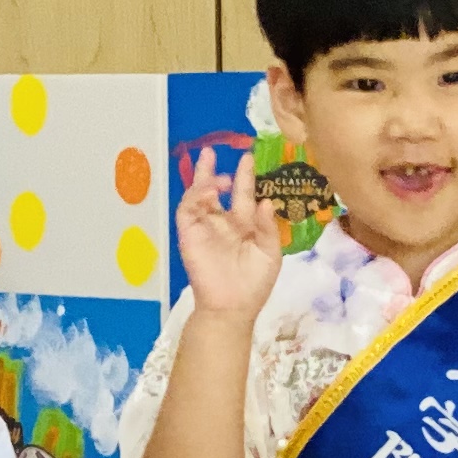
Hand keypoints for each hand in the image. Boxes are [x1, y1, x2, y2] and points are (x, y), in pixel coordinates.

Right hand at [173, 144, 291, 319]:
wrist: (233, 306)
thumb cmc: (254, 283)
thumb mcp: (270, 253)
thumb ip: (268, 227)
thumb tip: (266, 202)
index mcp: (242, 225)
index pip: (241, 195)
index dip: (244, 177)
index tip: (247, 157)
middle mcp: (220, 222)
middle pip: (212, 189)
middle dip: (211, 170)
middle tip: (211, 150)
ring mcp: (203, 227)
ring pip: (196, 196)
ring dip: (204, 182)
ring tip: (218, 179)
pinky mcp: (188, 234)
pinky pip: (187, 211)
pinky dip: (195, 198)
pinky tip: (208, 192)